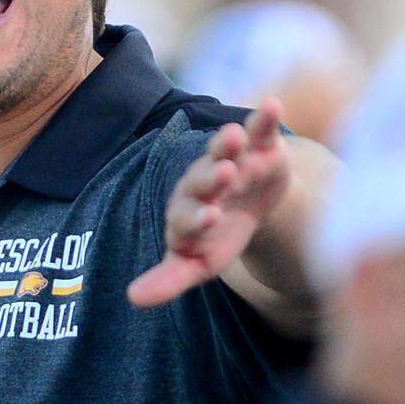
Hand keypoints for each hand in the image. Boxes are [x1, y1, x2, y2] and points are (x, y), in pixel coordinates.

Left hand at [128, 98, 291, 307]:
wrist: (252, 206)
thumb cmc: (218, 238)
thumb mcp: (198, 263)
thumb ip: (170, 279)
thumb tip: (133, 299)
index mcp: (186, 213)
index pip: (186, 218)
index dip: (196, 219)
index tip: (208, 217)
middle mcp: (202, 183)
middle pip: (203, 180)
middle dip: (212, 177)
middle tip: (225, 173)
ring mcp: (229, 162)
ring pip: (223, 150)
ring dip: (227, 143)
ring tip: (235, 135)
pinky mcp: (257, 148)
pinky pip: (257, 130)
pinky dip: (263, 118)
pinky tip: (271, 104)